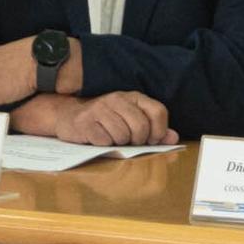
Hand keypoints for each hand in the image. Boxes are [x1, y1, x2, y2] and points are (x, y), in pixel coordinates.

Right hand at [55, 91, 178, 146]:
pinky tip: (98, 139)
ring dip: (119, 143)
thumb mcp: (132, 120)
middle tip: (129, 142)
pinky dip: (103, 145)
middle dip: (138, 141)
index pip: (158, 111)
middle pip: (141, 127)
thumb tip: (173, 138)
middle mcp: (118, 98)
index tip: (152, 140)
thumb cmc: (107, 120)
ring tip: (112, 138)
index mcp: (134, 97)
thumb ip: (154, 129)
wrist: (70, 115)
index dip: (159, 131)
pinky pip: (104, 141)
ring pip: (122, 136)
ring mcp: (100, 108)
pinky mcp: (85, 122)